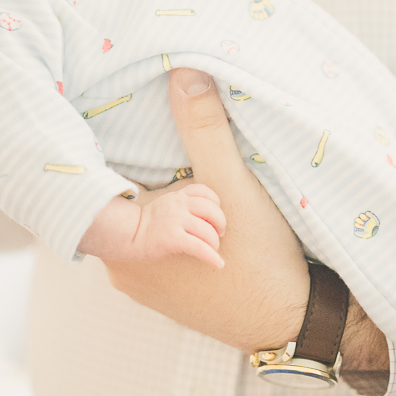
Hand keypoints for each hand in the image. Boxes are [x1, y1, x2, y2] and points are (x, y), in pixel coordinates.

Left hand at [99, 68, 310, 352]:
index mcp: (125, 242)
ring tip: (197, 172)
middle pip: (126, 199)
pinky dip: (176, 221)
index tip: (133, 114)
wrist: (292, 322)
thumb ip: (203, 129)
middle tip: (178, 139)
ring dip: (168, 196)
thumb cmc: (260, 258)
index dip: (119, 144)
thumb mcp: (232, 185)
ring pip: (145, 220)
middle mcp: (122, 267)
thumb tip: (182, 73)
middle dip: (152, 169)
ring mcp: (144, 284)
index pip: (104, 180)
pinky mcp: (166, 293)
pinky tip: (204, 206)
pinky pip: (159, 242)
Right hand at [135, 184, 226, 267]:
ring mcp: (176, 221)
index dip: (216, 204)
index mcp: (177, 196)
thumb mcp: (166, 205)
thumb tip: (207, 217)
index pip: (205, 192)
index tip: (214, 217)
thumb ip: (183, 204)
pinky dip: (212, 257)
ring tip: (213, 250)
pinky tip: (218, 264)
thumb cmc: (148, 225)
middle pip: (212, 211)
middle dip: (220, 224)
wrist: (127, 235)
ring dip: (215, 243)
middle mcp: (178, 205)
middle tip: (219, 234)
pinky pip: (200, 248)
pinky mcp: (173, 239)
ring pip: (208, 231)